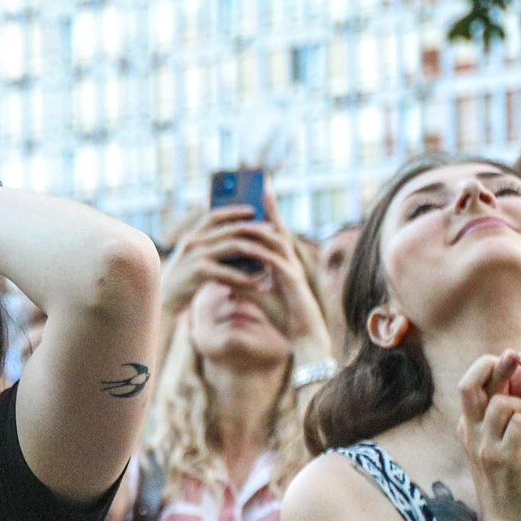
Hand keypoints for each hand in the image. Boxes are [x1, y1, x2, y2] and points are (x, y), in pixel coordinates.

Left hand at [256, 187, 336, 366]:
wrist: (301, 334)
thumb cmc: (283, 316)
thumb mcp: (255, 295)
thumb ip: (240, 283)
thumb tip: (219, 276)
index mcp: (283, 261)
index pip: (274, 232)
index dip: (268, 212)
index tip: (260, 192)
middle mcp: (290, 260)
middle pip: (279, 228)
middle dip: (270, 207)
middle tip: (261, 186)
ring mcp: (293, 268)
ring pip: (278, 240)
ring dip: (263, 225)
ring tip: (250, 210)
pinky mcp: (292, 280)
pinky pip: (275, 261)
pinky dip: (261, 251)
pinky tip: (248, 244)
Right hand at [456, 352, 520, 520]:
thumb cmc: (510, 482)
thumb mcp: (497, 446)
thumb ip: (501, 415)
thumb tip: (512, 379)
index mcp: (468, 429)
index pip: (467, 385)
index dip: (487, 366)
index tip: (510, 360)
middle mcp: (470, 436)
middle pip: (470, 385)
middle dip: (496, 366)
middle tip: (517, 355)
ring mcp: (485, 447)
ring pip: (502, 403)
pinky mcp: (505, 459)